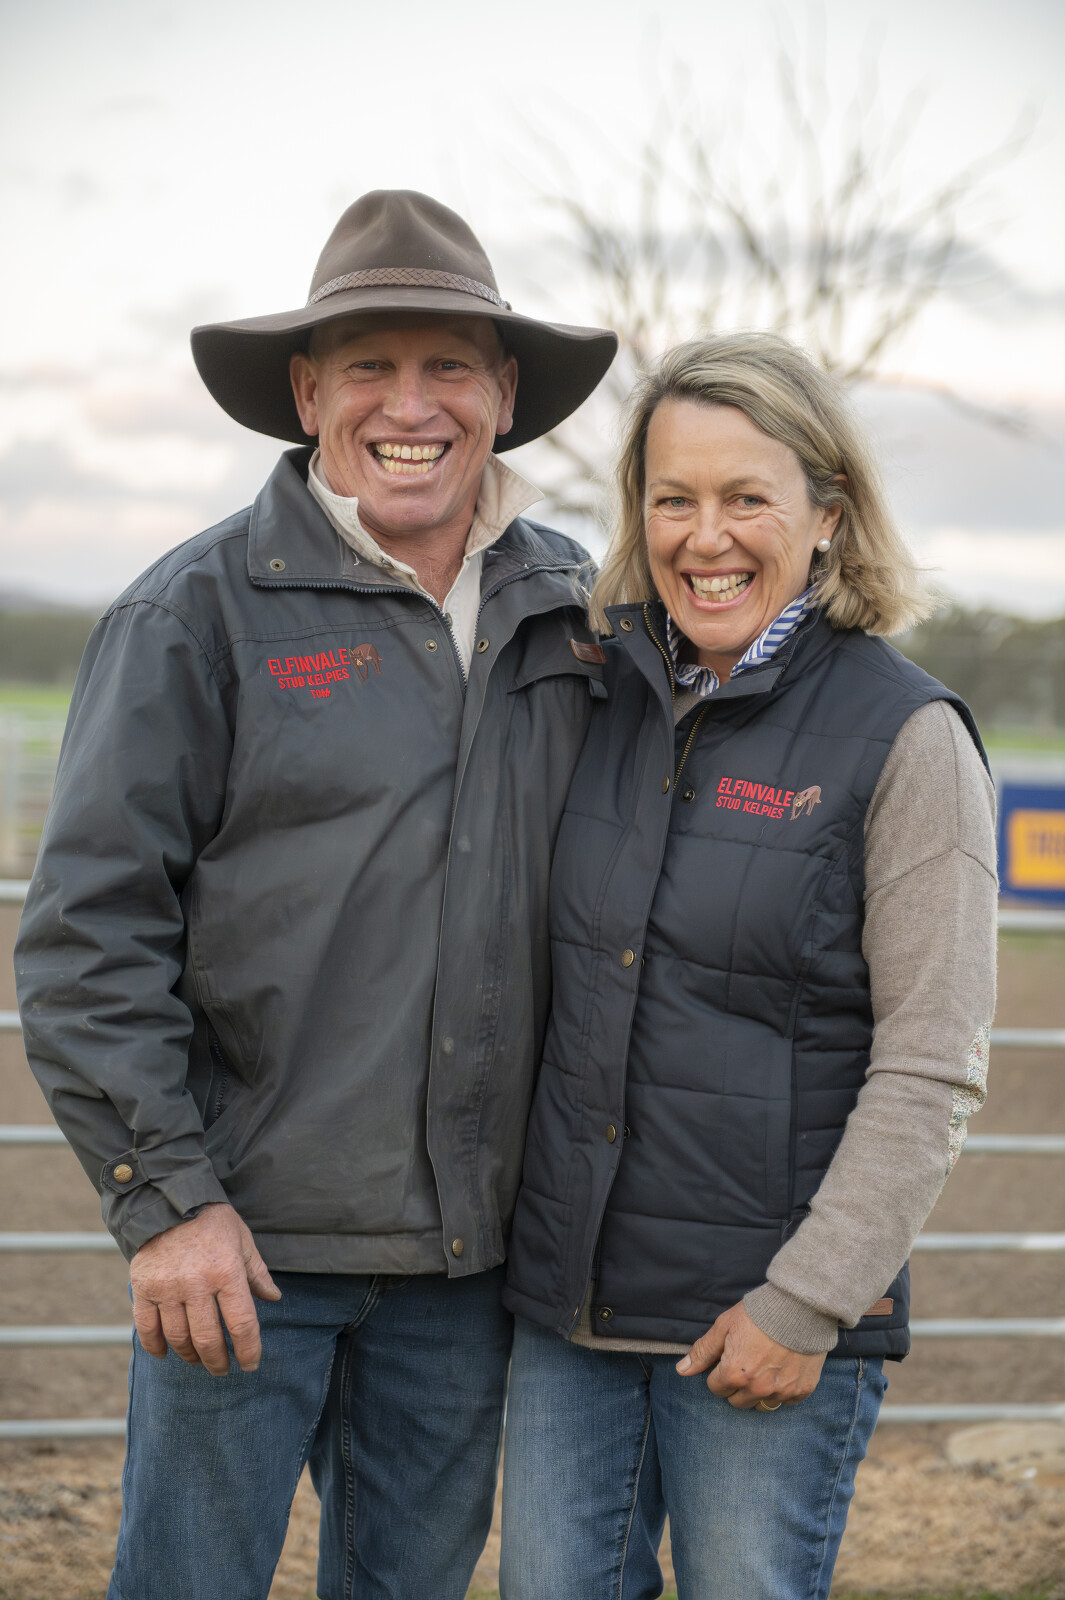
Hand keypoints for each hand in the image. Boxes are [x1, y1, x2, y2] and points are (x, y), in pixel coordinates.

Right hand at [130, 1202, 280, 1375]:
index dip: (248, 1350)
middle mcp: (196, 1283)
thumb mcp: (242, 1240)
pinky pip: (147, 1328)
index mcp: (227, 1272)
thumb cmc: (212, 1221)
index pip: (242, 1323)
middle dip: (218, 1361)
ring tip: (198, 1360)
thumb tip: (274, 1298)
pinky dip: (156, 1347)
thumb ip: (257, 1273)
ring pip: (179, 1338)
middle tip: (222, 1369)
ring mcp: (167, 1287)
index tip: (250, 1364)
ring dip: (190, 1356)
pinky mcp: (143, 1287)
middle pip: (208, 1339)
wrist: (168, 1199)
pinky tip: (166, 1354)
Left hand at [676, 1301, 825, 1409]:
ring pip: (761, 1406)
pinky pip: (786, 1401)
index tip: (729, 1358)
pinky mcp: (802, 1390)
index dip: (719, 1372)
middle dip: (736, 1386)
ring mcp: (781, 1392)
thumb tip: (681, 1371)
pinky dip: (782, 1389)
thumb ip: (702, 1352)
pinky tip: (782, 1369)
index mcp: (734, 1374)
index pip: (716, 1388)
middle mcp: (757, 1389)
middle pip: (737, 1402)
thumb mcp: (723, 1327)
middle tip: (746, 1363)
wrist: (798, 1307)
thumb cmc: (757, 1314)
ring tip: (764, 1368)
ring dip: (758, 1392)